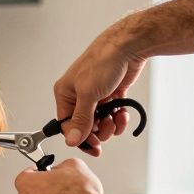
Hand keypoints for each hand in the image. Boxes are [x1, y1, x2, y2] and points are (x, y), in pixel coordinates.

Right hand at [55, 16, 147, 151]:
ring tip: (116, 118)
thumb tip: (72, 139)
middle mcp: (78, 96)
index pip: (67, 125)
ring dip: (111, 125)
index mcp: (65, 94)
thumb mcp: (88, 95)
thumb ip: (80, 120)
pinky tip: (122, 113)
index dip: (81, 137)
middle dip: (99, 130)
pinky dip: (119, 118)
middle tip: (107, 127)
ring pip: (100, 122)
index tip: (94, 146)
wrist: (127, 47)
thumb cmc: (103, 61)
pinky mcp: (110, 95)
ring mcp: (95, 95)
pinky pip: (112, 115)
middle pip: (85, 126)